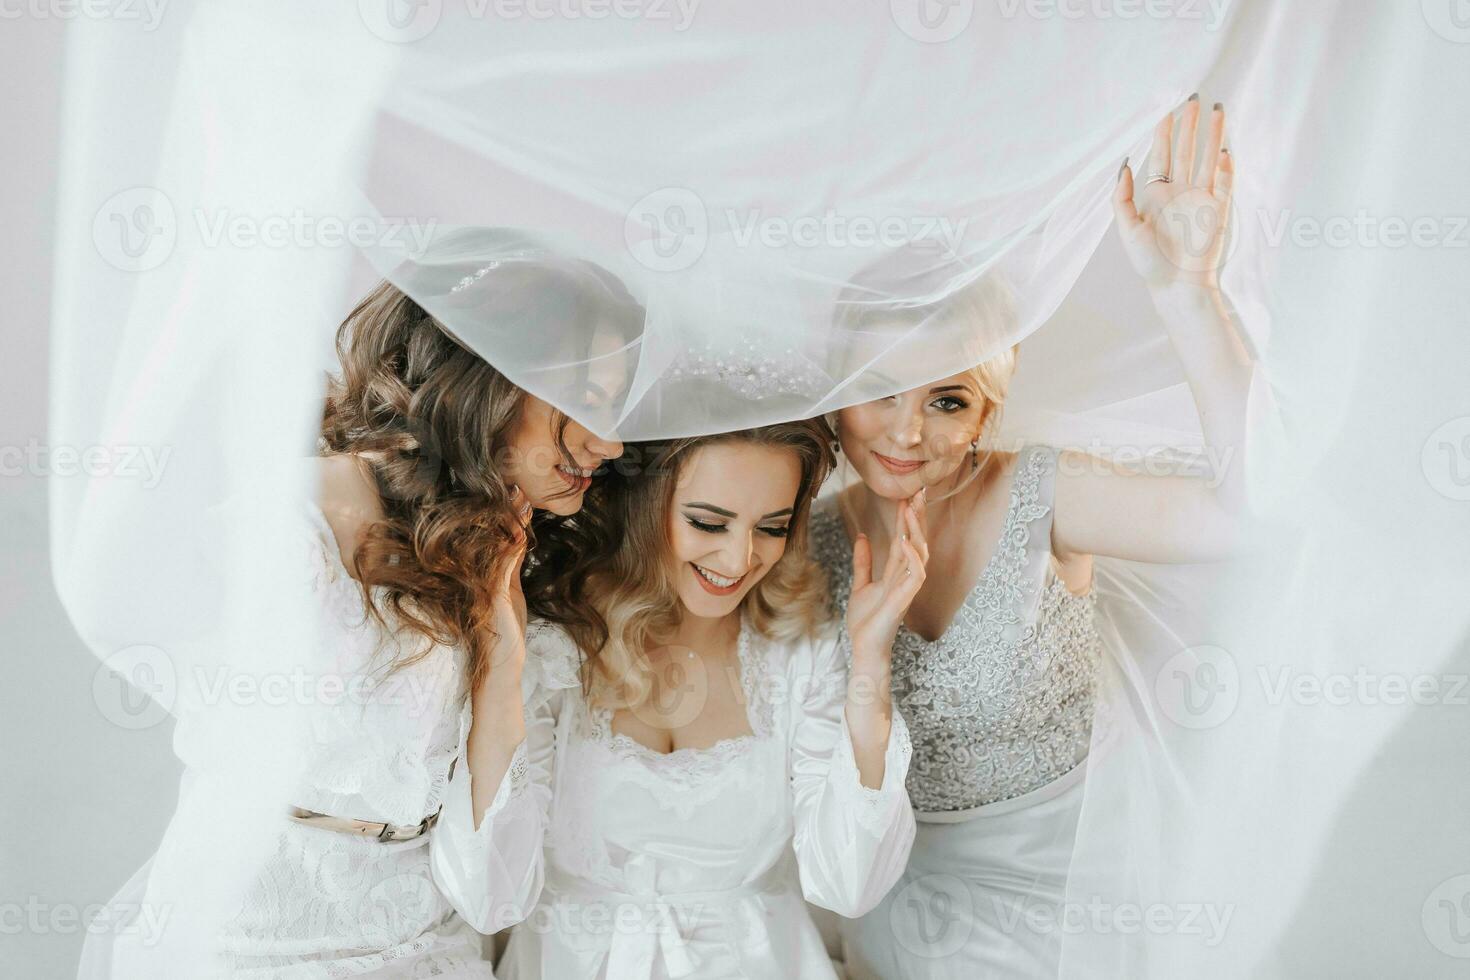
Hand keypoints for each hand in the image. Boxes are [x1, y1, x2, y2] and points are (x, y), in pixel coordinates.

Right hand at [485, 486, 530, 673]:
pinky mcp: (493, 598)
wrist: (502, 665)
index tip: (516, 491)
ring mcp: (486, 586)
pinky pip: (502, 568)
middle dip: (506, 511)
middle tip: (516, 484)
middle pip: (494, 537)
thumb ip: (511, 567)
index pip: (499, 538)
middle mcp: (483, 576)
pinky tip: (519, 533)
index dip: (507, 515)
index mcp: (490, 573)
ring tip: (520, 499)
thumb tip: (517, 540)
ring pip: (497, 547)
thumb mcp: (511, 592)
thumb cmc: (506, 632)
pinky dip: (511, 549)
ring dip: (510, 523)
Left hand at [846, 489, 928, 666]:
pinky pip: (916, 576)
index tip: (906, 495)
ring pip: (920, 554)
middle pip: (917, 541)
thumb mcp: (860, 585)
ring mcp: (907, 588)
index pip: (904, 539)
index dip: (906, 518)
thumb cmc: (866, 622)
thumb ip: (863, 562)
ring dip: (915, 532)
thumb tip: (863, 536)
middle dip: (918, 517)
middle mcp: (906, 577)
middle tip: (918, 492)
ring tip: (910, 509)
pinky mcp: (904, 600)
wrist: (865, 648)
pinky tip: (906, 543)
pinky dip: (913, 559)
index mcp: (896, 573)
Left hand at [1115, 96, 1233, 290]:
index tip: (1167, 110)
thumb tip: (1124, 165)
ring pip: (1207, 158)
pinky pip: (1224, 180)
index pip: (1161, 155)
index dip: (1164, 132)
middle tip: (1194, 99)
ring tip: (1217, 110)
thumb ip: (1121, 198)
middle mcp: (1180, 191)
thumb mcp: (1126, 229)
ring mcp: (1201, 198)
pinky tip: (1224, 146)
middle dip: (1189, 125)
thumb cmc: (1149, 263)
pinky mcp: (1219, 208)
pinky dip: (1225, 164)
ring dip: (1212, 135)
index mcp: (1157, 194)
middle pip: (1185, 150)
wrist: (1177, 285)